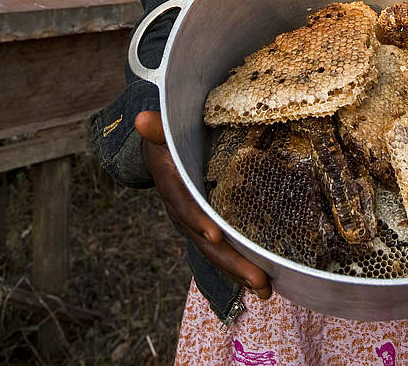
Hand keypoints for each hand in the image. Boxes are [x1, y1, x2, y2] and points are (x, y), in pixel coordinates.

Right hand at [134, 111, 271, 299]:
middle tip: (258, 279)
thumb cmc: (171, 136)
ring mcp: (195, 222)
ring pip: (215, 251)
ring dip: (239, 271)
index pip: (183, 203)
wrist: (165, 150)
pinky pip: (223, 248)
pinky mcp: (208, 226)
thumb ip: (158, 127)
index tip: (215, 234)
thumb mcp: (165, 129)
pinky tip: (265, 279)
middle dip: (229, 261)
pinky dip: (241, 264)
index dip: (196, 219)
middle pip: (203, 239)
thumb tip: (141, 118)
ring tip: (266, 289)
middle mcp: (181, 209)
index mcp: (171, 184)